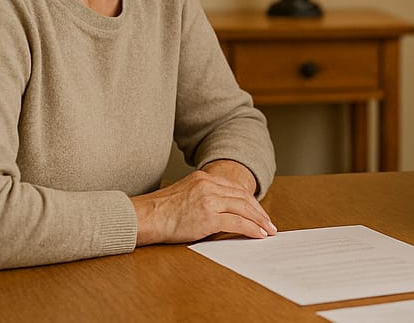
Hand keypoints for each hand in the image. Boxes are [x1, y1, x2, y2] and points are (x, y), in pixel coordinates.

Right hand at [131, 166, 276, 245]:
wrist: (144, 216)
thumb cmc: (160, 211)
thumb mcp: (186, 194)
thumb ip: (205, 196)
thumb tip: (223, 212)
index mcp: (205, 178)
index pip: (236, 189)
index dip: (251, 202)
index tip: (259, 212)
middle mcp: (209, 185)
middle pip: (243, 198)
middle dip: (259, 212)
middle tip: (269, 223)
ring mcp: (209, 200)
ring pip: (244, 209)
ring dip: (259, 221)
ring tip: (268, 231)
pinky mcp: (208, 216)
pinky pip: (237, 223)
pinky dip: (251, 229)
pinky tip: (258, 235)